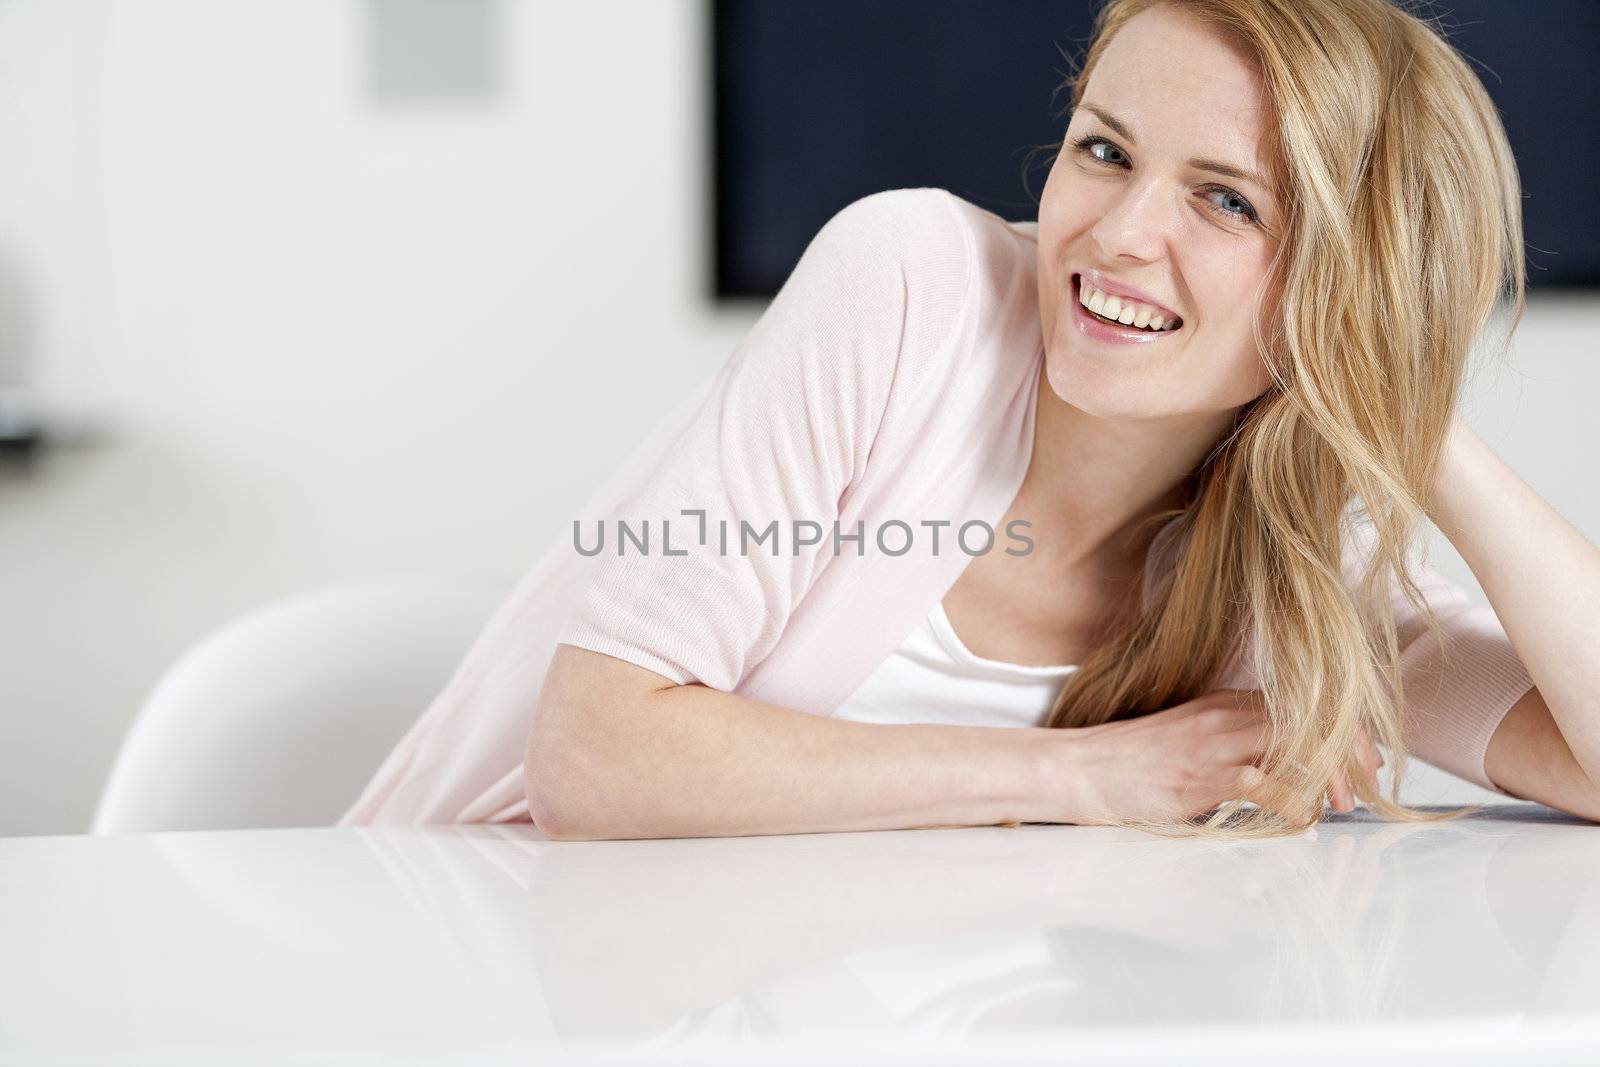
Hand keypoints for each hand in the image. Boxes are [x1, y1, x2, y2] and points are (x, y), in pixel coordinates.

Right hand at [1051, 688, 1383, 826]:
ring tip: (1340, 806)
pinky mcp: (1203, 777)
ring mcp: (1215, 745)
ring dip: (1328, 778)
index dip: (1343, 730)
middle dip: (1348, 752)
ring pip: (1297, 745)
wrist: (1083, 769)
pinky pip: (1266, 784)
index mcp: (1225, 703)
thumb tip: (1280, 765)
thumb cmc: (1134, 762)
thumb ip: (1233, 741)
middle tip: (1366, 787)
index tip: (1363, 760)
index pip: (1303, 704)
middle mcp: (1226, 716)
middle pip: (1311, 719)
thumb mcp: (1191, 738)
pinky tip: (1303, 822)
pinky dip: (1296, 804)